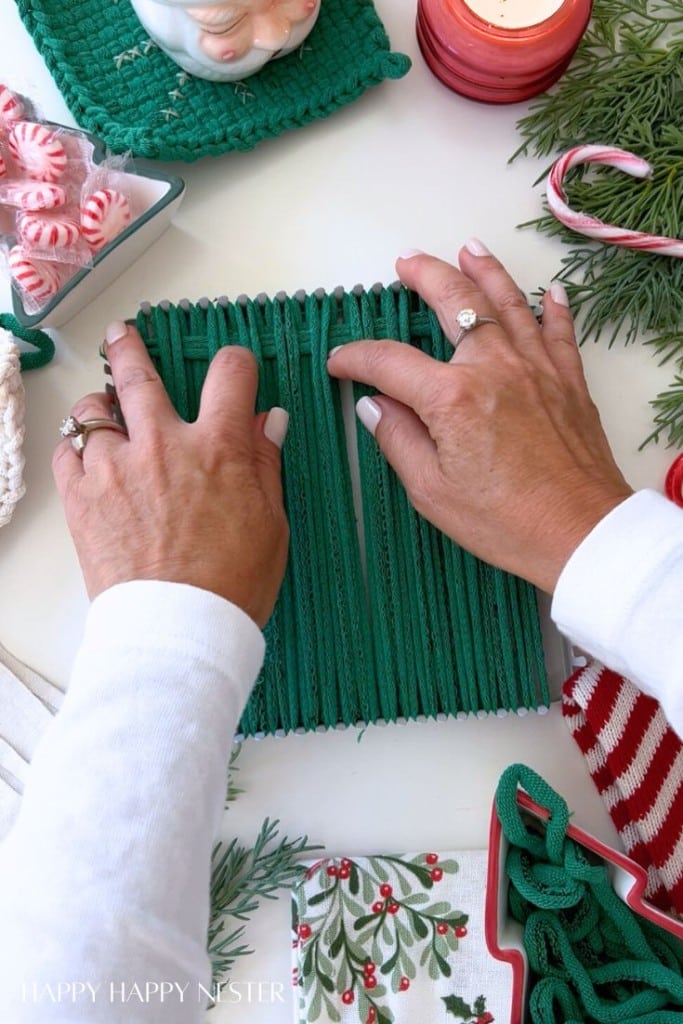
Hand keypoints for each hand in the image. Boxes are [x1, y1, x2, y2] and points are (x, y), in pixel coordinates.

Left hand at [53, 323, 288, 626]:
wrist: (178, 629)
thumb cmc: (231, 582)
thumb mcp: (271, 522)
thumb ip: (264, 464)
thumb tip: (268, 422)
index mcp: (218, 446)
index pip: (230, 373)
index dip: (236, 363)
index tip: (232, 368)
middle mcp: (163, 444)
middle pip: (138, 372)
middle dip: (129, 348)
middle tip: (122, 337)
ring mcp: (116, 467)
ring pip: (92, 410)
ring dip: (99, 406)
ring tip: (101, 412)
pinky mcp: (81, 497)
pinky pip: (66, 452)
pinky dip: (76, 448)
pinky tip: (86, 456)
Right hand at [327, 241, 632, 592]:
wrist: (579, 533)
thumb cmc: (507, 521)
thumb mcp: (431, 491)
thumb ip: (399, 439)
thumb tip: (376, 406)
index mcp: (452, 398)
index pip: (389, 361)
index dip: (357, 358)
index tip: (341, 363)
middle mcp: (494, 368)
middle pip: (455, 303)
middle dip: (426, 275)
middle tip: (407, 262)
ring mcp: (536, 369)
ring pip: (508, 302)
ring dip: (485, 271)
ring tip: (468, 249)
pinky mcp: (567, 381)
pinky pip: (559, 330)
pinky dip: (552, 307)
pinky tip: (548, 291)